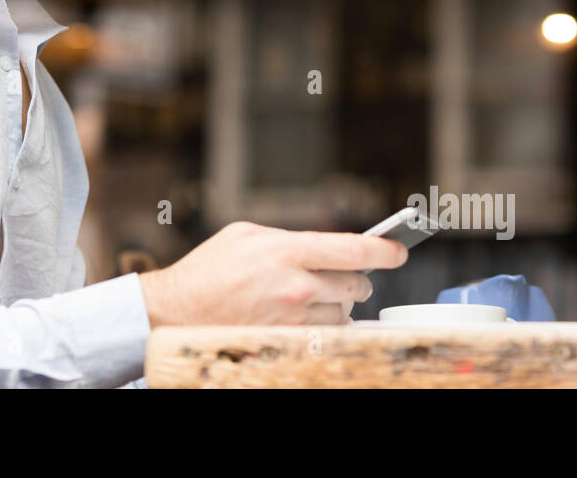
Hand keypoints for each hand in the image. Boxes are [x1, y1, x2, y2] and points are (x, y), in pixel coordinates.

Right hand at [137, 221, 407, 326]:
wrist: (177, 309)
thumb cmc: (210, 268)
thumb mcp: (248, 235)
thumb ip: (290, 237)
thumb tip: (325, 245)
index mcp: (286, 251)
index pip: (353, 250)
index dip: (384, 251)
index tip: (398, 251)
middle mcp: (295, 285)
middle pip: (356, 283)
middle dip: (357, 280)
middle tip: (344, 277)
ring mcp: (292, 318)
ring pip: (344, 312)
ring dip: (339, 305)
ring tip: (315, 297)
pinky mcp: (287, 342)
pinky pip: (327, 335)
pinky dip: (326, 326)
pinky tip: (309, 316)